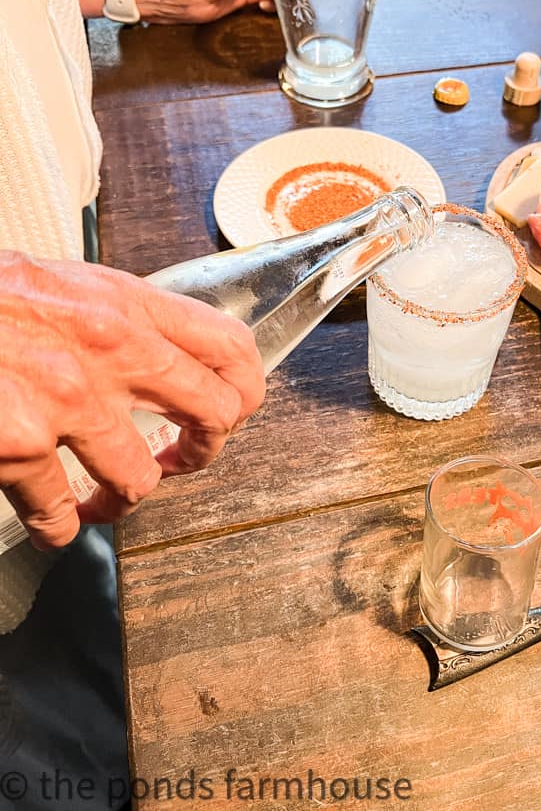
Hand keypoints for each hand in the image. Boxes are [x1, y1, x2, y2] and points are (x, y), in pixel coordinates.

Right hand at [0, 252, 264, 549]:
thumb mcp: (63, 283)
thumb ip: (119, 318)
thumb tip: (166, 357)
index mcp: (123, 303)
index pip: (230, 346)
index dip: (247, 390)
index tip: (231, 413)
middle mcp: (108, 349)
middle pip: (214, 416)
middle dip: (204, 453)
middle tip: (183, 461)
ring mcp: (65, 400)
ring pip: (141, 480)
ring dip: (124, 500)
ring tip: (104, 499)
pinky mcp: (16, 446)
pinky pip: (61, 513)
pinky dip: (59, 528)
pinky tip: (51, 519)